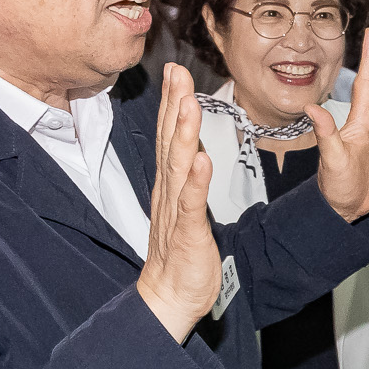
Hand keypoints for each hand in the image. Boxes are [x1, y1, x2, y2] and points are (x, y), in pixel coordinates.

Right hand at [137, 63, 222, 341]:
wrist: (170, 296)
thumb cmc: (181, 253)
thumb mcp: (185, 207)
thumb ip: (186, 178)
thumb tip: (191, 149)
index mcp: (169, 185)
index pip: (169, 137)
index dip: (172, 103)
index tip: (175, 72)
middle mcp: (168, 192)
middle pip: (169, 141)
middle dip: (174, 105)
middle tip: (176, 73)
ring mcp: (175, 211)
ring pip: (178, 165)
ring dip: (183, 133)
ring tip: (188, 104)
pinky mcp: (187, 232)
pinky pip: (191, 203)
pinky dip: (195, 181)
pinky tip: (200, 159)